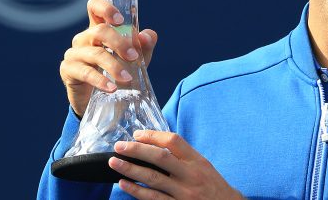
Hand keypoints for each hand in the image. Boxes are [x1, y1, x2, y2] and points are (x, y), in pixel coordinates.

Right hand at [59, 0, 157, 115]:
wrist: (101, 100)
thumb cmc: (118, 72)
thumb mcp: (136, 59)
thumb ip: (144, 46)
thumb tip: (147, 36)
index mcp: (99, 28)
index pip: (94, 7)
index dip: (105, 8)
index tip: (120, 20)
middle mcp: (84, 38)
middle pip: (99, 31)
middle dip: (119, 43)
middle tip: (133, 57)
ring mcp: (74, 53)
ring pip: (95, 53)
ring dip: (114, 65)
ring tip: (127, 78)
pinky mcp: (68, 70)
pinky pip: (85, 72)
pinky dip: (101, 80)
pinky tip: (112, 88)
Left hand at [108, 130, 244, 199]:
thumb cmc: (212, 186)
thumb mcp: (203, 165)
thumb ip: (183, 156)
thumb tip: (155, 144)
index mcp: (197, 161)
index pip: (173, 141)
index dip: (153, 136)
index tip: (137, 134)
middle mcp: (190, 175)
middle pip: (160, 157)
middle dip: (137, 150)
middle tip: (119, 146)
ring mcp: (183, 193)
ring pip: (153, 179)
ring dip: (131, 169)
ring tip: (115, 162)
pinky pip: (153, 199)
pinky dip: (137, 191)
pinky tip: (124, 184)